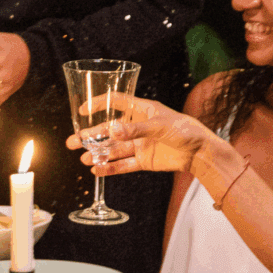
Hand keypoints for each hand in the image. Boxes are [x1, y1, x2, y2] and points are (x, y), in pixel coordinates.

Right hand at [66, 96, 217, 174]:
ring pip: (113, 149)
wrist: (200, 152)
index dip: (99, 104)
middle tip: (72, 141)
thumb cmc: (184, 130)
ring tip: (82, 158)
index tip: (83, 110)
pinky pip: (123, 165)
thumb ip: (135, 130)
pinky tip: (97, 170)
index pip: (116, 102)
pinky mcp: (143, 161)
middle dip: (90, 136)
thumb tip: (112, 131)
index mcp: (141, 111)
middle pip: (108, 131)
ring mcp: (139, 144)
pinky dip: (110, 168)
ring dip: (97, 153)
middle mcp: (137, 127)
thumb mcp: (159, 125)